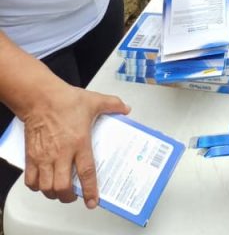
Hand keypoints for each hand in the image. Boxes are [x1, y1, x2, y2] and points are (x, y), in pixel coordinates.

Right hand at [22, 84, 129, 206]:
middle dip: (69, 197)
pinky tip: (43, 184)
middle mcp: (61, 153)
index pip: (86, 172)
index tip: (93, 201)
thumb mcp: (94, 100)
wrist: (41, 97)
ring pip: (47, 187)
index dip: (90, 190)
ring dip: (54, 194)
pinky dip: (36, 187)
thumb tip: (126, 109)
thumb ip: (112, 105)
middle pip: (63, 186)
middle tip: (74, 196)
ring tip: (60, 191)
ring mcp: (45, 156)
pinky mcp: (31, 156)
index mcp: (79, 141)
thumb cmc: (66, 100)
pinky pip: (30, 180)